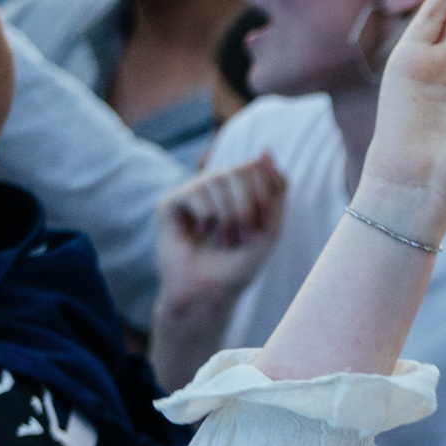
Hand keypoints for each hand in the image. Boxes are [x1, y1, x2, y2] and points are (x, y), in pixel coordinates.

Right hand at [156, 155, 285, 316]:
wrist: (209, 294)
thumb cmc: (239, 266)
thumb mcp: (270, 228)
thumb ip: (275, 190)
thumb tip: (266, 150)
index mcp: (238, 193)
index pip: (256, 168)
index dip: (264, 193)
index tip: (261, 226)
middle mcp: (213, 189)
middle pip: (239, 170)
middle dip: (248, 206)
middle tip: (242, 236)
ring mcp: (190, 194)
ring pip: (217, 180)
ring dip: (229, 216)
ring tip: (223, 240)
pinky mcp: (170, 203)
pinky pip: (196, 192)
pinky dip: (207, 216)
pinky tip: (200, 234)